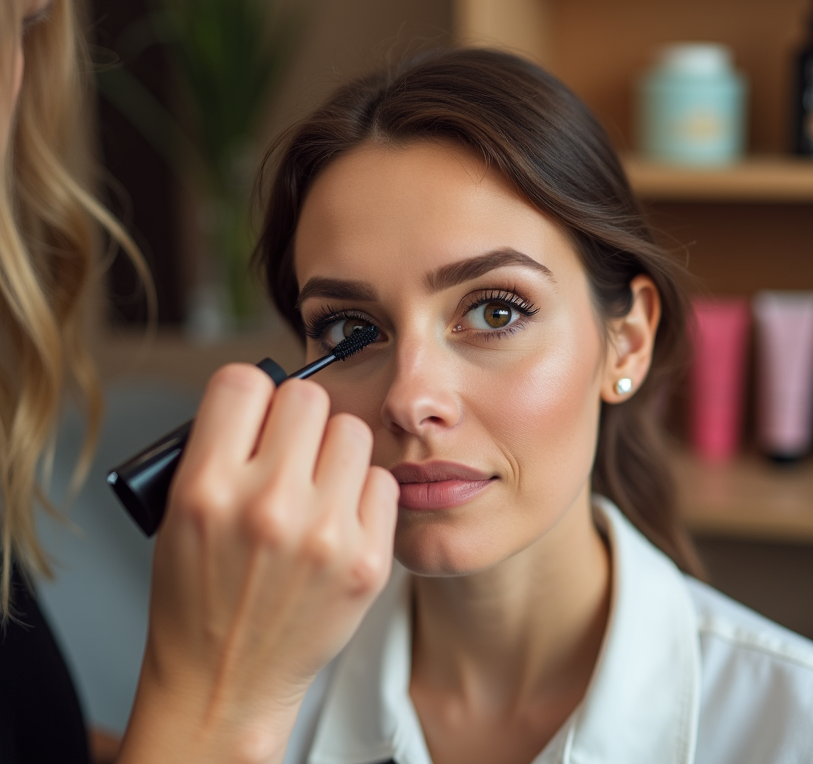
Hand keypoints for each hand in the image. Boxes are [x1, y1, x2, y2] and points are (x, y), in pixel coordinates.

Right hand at [118, 364, 397, 763]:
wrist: (227, 680)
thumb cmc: (199, 598)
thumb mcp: (180, 515)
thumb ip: (220, 450)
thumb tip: (266, 396)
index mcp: (206, 490)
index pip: (242, 382)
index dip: (250, 394)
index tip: (255, 412)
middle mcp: (267, 507)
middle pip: (306, 397)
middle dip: (296, 418)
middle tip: (289, 450)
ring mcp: (324, 535)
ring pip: (351, 432)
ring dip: (334, 450)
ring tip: (316, 484)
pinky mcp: (368, 561)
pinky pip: (382, 481)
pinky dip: (363, 492)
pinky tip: (339, 516)